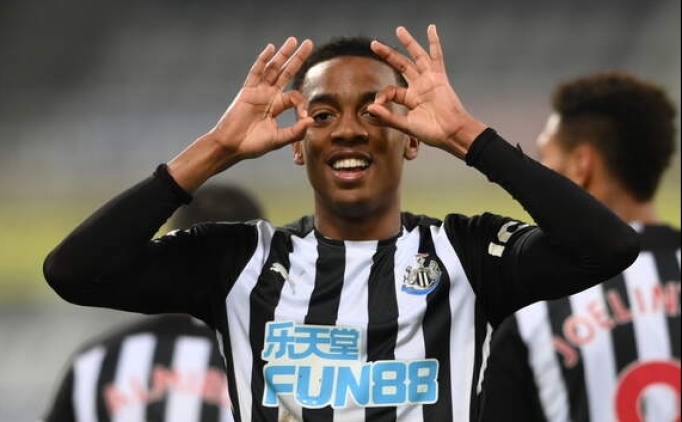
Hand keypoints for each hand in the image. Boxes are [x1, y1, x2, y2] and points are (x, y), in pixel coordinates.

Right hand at [167, 37, 313, 191]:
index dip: (302, 105)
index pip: (295, 97)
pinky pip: (256, 72)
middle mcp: (269, 95)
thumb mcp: (278, 139)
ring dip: (283, 54)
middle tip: (309, 43)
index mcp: (277, 106)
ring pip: (273, 68)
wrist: (232, 146)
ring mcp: (258, 91)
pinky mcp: (247, 91)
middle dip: (298, 58)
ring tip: (294, 40)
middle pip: (286, 72)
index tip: (303, 117)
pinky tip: (271, 48)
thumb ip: (295, 132)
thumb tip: (311, 120)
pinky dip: (263, 60)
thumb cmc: (253, 145)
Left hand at [369, 25, 485, 157]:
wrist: (451, 133)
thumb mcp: (405, 125)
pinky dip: (434, 42)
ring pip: (417, 57)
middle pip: (401, 65)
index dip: (382, 95)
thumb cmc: (431, 132)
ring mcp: (429, 80)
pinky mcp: (439, 78)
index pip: (391, 89)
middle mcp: (419, 86)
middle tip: (374, 44)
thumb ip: (387, 117)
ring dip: (408, 43)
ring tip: (399, 30)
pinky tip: (431, 28)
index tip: (377, 105)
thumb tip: (368, 108)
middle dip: (388, 54)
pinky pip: (437, 57)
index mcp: (410, 98)